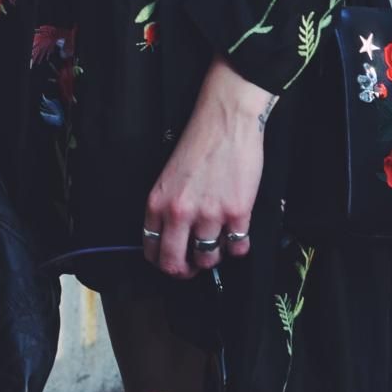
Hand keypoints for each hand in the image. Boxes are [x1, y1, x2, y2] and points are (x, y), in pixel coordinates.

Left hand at [141, 57, 273, 278]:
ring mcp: (209, 216)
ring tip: (218, 241)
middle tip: (193, 266)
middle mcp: (180, 213)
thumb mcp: (169, 176)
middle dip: (184, 271)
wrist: (226, 120)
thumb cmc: (198, 143)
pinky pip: (238, 249)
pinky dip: (238, 247)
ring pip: (208, 259)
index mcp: (158, 203)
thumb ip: (167, 208)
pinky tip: (237, 235)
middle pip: (175, 264)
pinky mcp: (237, 213)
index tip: (173, 261)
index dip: (163, 261)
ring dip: (213, 256)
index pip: (152, 250)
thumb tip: (174, 237)